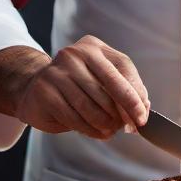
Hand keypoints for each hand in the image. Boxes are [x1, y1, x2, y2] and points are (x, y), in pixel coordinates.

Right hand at [14, 36, 150, 139]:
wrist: (36, 87)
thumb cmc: (78, 84)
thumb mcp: (104, 79)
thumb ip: (127, 89)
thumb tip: (143, 110)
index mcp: (94, 47)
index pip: (121, 70)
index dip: (134, 97)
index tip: (142, 118)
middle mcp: (74, 55)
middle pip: (107, 89)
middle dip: (120, 114)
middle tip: (125, 127)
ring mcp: (57, 72)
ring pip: (90, 106)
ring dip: (105, 123)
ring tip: (111, 131)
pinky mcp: (44, 92)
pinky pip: (73, 117)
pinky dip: (90, 130)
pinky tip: (98, 133)